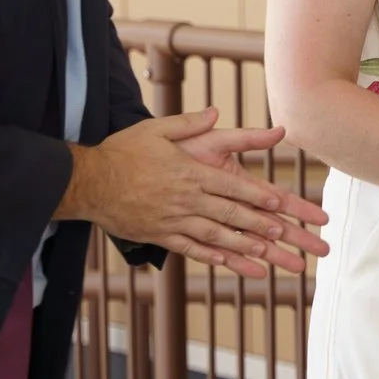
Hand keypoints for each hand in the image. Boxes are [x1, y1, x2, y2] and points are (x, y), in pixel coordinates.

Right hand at [60, 109, 329, 278]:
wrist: (87, 181)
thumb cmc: (123, 152)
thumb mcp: (156, 129)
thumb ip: (190, 123)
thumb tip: (216, 113)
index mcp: (191, 173)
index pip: (232, 186)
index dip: (258, 196)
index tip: (281, 205)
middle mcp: (187, 199)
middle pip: (233, 215)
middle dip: (266, 228)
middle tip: (290, 237)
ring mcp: (174, 220)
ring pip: (218, 237)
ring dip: (247, 249)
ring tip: (273, 260)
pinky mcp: (161, 235)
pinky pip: (193, 250)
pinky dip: (216, 259)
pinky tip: (236, 266)